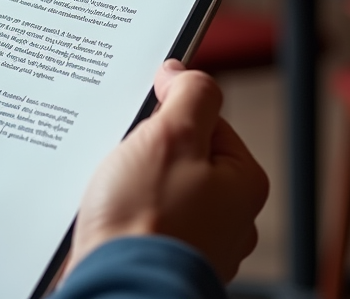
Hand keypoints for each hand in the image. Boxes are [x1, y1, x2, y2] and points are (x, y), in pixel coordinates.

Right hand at [66, 59, 268, 283]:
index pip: (208, 122)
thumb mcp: (172, 136)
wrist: (116, 287)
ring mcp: (195, 242)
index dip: (170, 110)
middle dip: (145, 149)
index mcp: (241, 183)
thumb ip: (189, 95)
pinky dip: (122, 212)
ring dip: (130, 182)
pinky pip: (141, 218)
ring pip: (157, 188)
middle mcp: (226, 217)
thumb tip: (185, 73)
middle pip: (180, 155)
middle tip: (124, 154)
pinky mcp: (161, 259)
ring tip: (112, 189)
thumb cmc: (147, 221)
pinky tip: (107, 213)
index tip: (144, 113)